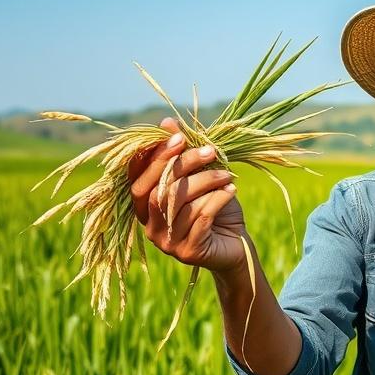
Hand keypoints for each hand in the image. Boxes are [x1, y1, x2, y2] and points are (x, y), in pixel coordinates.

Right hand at [127, 117, 248, 272]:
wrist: (235, 244)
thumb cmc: (214, 207)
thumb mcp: (199, 177)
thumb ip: (182, 153)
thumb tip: (166, 122)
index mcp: (145, 207)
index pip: (138, 179)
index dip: (155, 157)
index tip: (179, 137)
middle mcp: (150, 226)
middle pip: (159, 189)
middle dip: (185, 165)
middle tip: (210, 150)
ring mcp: (166, 242)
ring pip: (180, 203)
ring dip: (206, 182)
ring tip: (227, 175)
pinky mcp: (188, 251)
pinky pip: (200, 218)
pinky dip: (217, 199)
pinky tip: (231, 190)